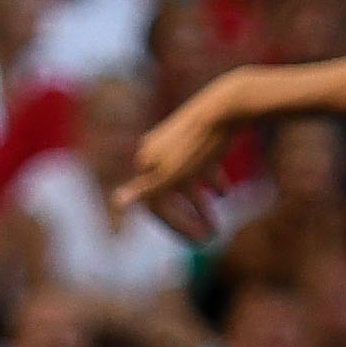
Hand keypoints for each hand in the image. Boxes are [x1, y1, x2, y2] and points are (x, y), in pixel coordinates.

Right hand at [109, 83, 233, 234]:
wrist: (228, 105)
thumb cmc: (200, 143)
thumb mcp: (173, 172)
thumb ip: (146, 190)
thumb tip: (117, 202)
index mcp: (148, 161)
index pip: (153, 205)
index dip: (174, 226)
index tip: (195, 241)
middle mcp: (157, 151)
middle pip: (169, 196)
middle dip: (188, 219)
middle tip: (208, 238)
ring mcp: (178, 143)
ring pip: (185, 183)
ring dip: (200, 206)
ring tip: (219, 224)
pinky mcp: (199, 136)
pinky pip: (200, 166)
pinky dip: (210, 182)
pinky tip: (225, 194)